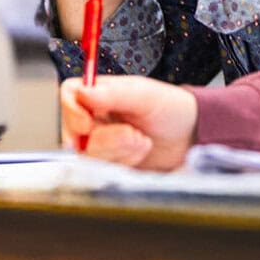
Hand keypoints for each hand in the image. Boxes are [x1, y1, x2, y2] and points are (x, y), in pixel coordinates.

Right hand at [60, 75, 197, 170]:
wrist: (189, 137)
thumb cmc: (171, 108)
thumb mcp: (146, 96)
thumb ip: (113, 94)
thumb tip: (82, 91)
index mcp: (100, 93)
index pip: (70, 95)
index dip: (72, 112)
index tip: (89, 124)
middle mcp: (94, 116)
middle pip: (73, 131)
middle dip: (105, 139)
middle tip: (134, 134)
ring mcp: (99, 141)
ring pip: (87, 154)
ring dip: (118, 150)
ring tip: (143, 141)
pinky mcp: (107, 161)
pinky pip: (101, 168)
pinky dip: (123, 162)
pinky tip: (140, 152)